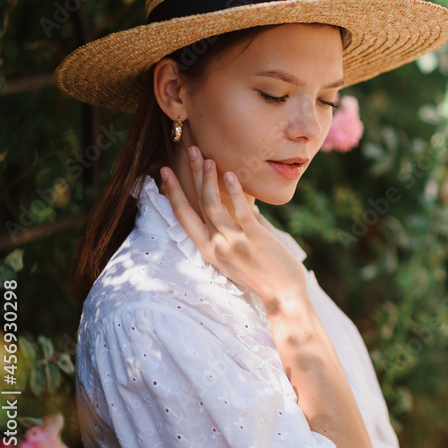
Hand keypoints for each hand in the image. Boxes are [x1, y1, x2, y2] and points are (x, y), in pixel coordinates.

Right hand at [159, 146, 307, 311]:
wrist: (283, 296)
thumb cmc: (264, 275)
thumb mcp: (239, 255)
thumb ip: (236, 231)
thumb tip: (244, 210)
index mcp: (207, 251)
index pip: (182, 217)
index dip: (172, 193)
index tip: (165, 172)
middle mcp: (214, 247)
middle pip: (194, 205)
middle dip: (188, 176)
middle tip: (186, 150)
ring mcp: (232, 242)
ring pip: (213, 205)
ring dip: (209, 179)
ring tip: (208, 158)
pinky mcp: (252, 238)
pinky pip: (240, 210)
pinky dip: (233, 191)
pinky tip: (230, 174)